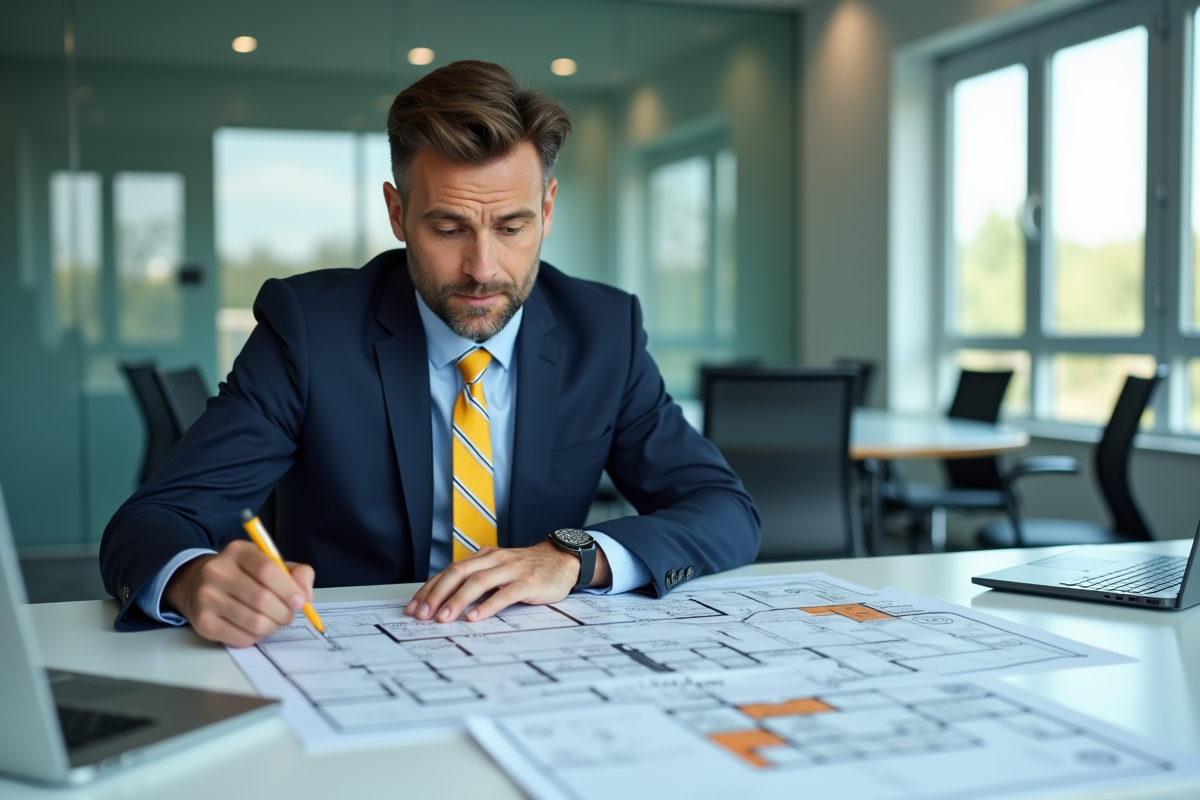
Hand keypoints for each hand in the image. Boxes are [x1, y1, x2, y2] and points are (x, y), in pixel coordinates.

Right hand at [164, 539, 314, 646]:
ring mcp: (206, 598)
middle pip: (261, 599)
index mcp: (237, 551)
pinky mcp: (203, 623)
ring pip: (253, 622)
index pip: (266, 569)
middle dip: (284, 612)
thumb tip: (306, 595)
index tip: (300, 600)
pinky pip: (241, 638)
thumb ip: (294, 573)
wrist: (197, 585)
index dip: (288, 588)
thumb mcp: (268, 563)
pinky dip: (256, 637)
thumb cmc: (243, 575)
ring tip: (272, 621)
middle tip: (288, 615)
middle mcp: (216, 572)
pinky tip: (254, 628)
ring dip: (272, 626)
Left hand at [405, 540, 610, 623]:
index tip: (414, 608)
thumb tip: (445, 602)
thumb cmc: (527, 570)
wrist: (562, 560)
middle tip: (423, 615)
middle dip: (437, 595)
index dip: (429, 589)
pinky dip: (487, 606)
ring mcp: (511, 570)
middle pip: (458, 573)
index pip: (449, 571)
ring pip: (478, 582)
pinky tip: (475, 617)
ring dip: (457, 601)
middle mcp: (494, 560)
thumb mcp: (498, 570)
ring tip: (444, 618)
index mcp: (483, 557)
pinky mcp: (528, 582)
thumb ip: (477, 581)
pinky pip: (504, 594)